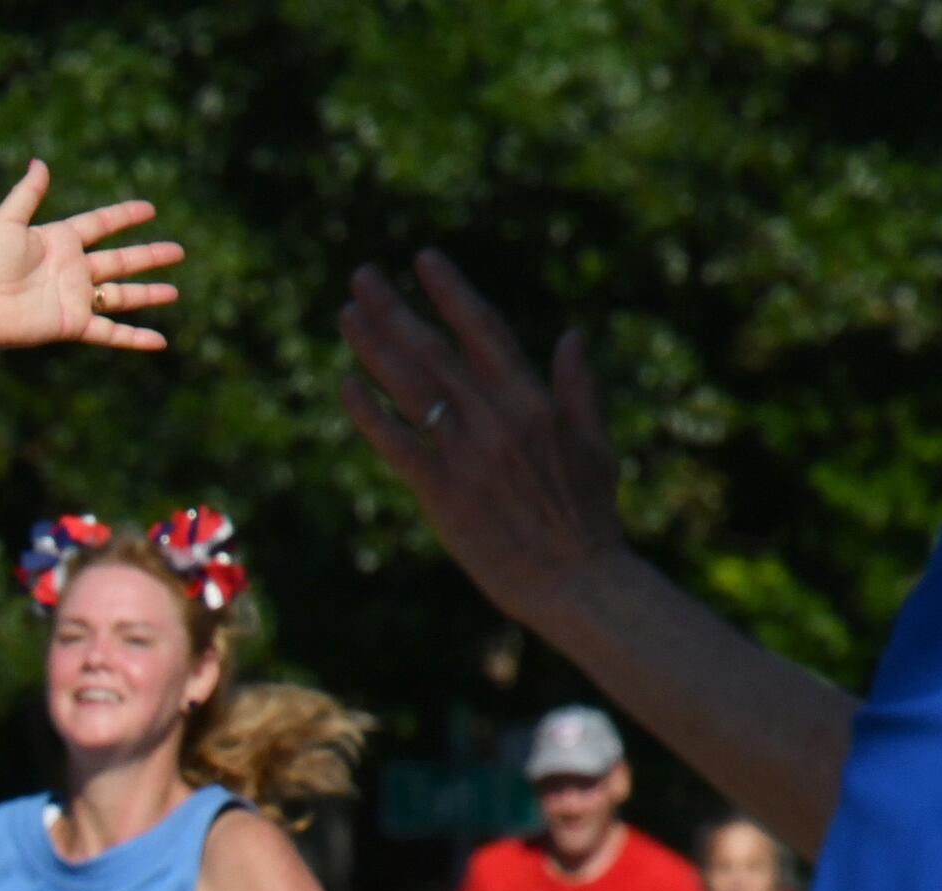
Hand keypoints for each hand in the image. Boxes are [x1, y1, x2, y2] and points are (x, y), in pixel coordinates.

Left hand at [0, 161, 182, 356]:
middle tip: (178, 251)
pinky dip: (135, 338)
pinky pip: (111, 332)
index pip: (100, 225)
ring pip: (121, 296)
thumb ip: (28, 193)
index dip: (124, 216)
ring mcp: (74, 298)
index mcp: (60, 241)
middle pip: (120, 260)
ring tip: (174, 292)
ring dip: (148, 294)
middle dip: (149, 257)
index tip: (149, 210)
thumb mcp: (6, 221)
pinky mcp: (73, 324)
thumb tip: (39, 162)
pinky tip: (159, 343)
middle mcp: (72, 269)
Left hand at [338, 251, 629, 628]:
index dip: (451, 292)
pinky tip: (346, 386)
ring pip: (411, 389)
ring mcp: (466, 455)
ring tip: (347, 314)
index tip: (423, 259)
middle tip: (362, 276)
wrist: (576, 580)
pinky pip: (398, 445)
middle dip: (396, 310)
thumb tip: (573, 334)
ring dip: (374, 348)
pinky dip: (370, 414)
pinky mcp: (441, 494)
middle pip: (435, 352)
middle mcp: (496, 420)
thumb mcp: (595, 444)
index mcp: (533, 402)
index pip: (485, 331)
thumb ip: (579, 387)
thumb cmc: (589, 516)